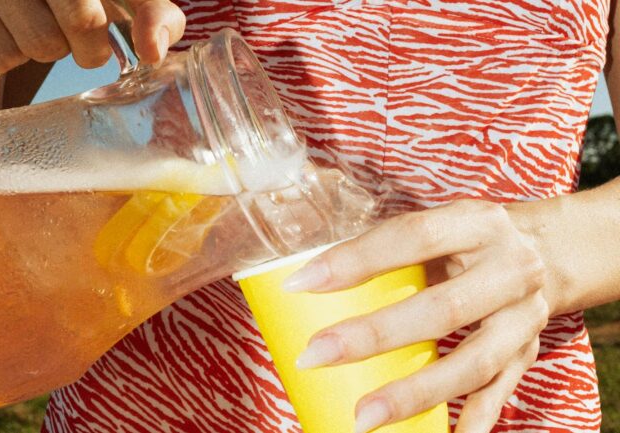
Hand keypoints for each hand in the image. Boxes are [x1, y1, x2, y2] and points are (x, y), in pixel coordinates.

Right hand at [0, 0, 185, 83]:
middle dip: (62, 51)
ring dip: (20, 57)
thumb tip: (154, 51)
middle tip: (62, 42)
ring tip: (23, 36)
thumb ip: (153, 14)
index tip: (101, 47)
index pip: (81, 11)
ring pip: (3, 56)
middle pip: (44, 40)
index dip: (94, 38)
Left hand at [283, 200, 549, 432]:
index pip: (412, 236)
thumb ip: (391, 247)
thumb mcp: (442, 225)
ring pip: (472, 362)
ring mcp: (523, 316)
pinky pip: (499, 391)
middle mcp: (509, 268)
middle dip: (374, 336)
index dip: (356, 259)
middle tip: (315, 355)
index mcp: (476, 223)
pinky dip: (470, 419)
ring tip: (363, 416)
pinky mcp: (529, 352)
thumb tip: (314, 276)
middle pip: (440, 309)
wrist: (548, 251)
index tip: (301, 284)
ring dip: (415, 393)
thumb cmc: (469, 240)